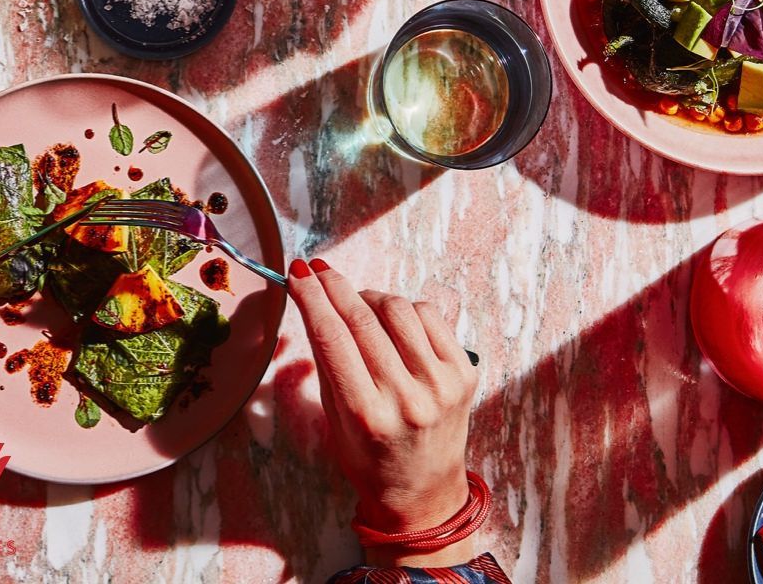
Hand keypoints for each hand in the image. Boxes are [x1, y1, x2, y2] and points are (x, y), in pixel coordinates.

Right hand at [288, 258, 478, 566]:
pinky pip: (429, 316)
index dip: (312, 299)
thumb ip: (328, 364)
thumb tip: (316, 304)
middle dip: (334, 287)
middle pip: (363, 320)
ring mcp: (440, 384)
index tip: (298, 274)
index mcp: (367, 416)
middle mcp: (407, 399)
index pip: (332, 338)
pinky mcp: (463, 372)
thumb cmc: (370, 459)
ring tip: (359, 306)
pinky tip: (392, 322)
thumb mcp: (335, 421)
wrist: (424, 491)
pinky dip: (405, 310)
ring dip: (371, 298)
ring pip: (398, 309)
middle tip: (317, 269)